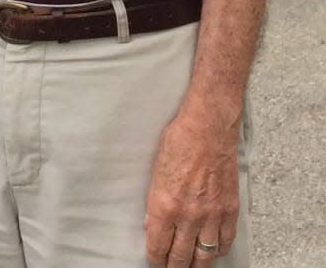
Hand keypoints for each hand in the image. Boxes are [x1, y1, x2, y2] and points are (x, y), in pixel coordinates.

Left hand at [143, 110, 239, 267]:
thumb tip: (153, 222)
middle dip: (173, 265)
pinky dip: (218, 251)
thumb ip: (155, 200)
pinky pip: (225, 242)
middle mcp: (189, 215)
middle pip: (181, 257)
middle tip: (169, 266)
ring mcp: (212, 215)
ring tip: (189, 265)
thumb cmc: (179, 140)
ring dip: (195, 264)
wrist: (207, 128)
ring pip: (204, 256)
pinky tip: (212, 251)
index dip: (155, 257)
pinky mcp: (230, 210)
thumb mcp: (155, 171)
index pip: (158, 245)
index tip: (154, 258)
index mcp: (165, 204)